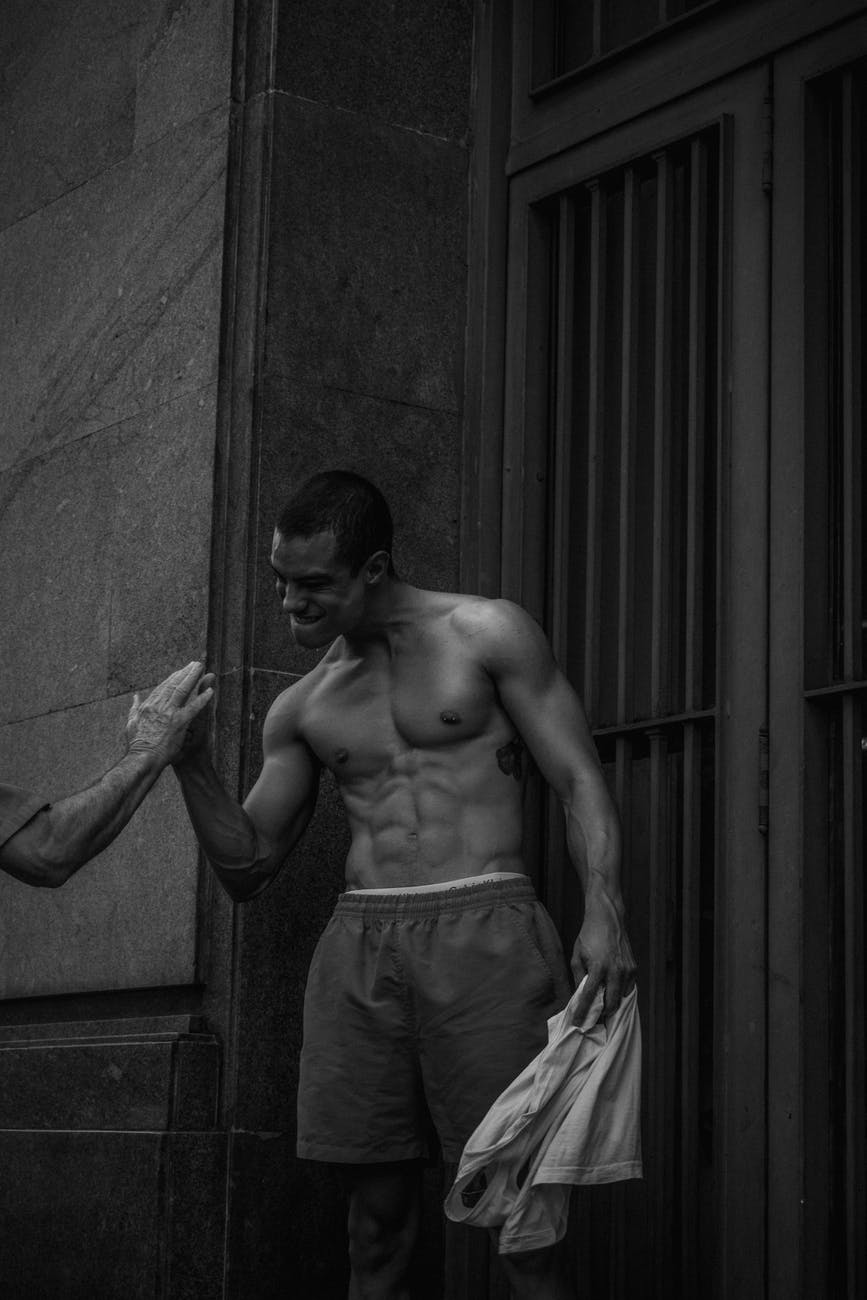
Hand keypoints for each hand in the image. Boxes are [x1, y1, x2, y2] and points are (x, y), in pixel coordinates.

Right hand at [125, 662, 214, 766]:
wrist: (142, 758)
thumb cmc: (137, 743)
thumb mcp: (131, 722)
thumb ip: (134, 707)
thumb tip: (135, 696)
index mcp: (148, 705)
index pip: (163, 687)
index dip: (174, 677)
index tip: (181, 670)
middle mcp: (158, 706)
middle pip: (174, 684)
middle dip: (185, 672)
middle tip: (195, 663)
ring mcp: (169, 713)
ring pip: (183, 690)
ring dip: (192, 677)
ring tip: (201, 668)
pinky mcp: (179, 722)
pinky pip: (194, 707)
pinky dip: (203, 698)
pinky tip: (211, 691)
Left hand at [570, 892, 636, 1024]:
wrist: (608, 918)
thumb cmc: (588, 936)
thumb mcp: (577, 955)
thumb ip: (579, 978)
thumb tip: (580, 996)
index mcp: (598, 967)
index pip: (590, 996)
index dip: (583, 1012)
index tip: (578, 1024)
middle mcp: (615, 970)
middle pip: (610, 1004)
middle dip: (601, 1015)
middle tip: (592, 1021)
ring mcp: (627, 970)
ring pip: (621, 998)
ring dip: (611, 1005)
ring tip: (601, 1010)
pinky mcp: (634, 968)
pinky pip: (627, 988)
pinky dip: (619, 994)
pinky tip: (611, 995)